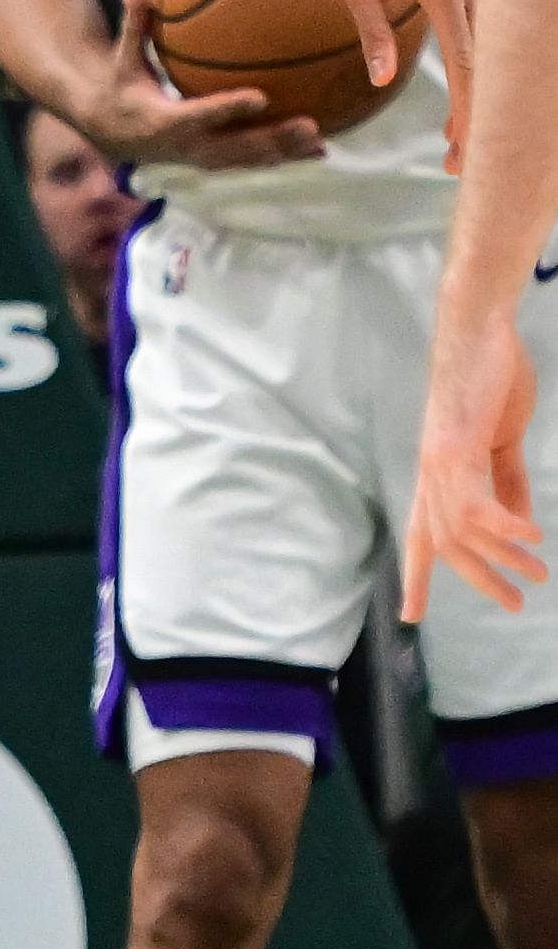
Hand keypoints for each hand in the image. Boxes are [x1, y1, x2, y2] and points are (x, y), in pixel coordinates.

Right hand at [74, 0, 321, 169]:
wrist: (114, 134)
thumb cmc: (123, 88)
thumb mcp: (123, 60)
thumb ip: (133, 28)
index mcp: (164, 119)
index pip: (201, 114)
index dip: (230, 107)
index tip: (262, 96)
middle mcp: (185, 145)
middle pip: (235, 146)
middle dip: (272, 137)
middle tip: (309, 124)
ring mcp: (201, 157)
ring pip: (247, 159)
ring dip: (284, 151)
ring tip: (320, 139)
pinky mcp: (214, 162)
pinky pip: (251, 162)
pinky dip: (283, 159)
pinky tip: (318, 152)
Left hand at [320, 0, 474, 160]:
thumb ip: (371, 30)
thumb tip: (383, 81)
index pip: (465, 56)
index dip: (469, 103)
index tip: (465, 142)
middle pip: (485, 63)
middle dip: (478, 115)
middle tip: (462, 166)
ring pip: (486, 57)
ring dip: (477, 104)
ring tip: (458, 153)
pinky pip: (477, 44)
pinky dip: (473, 82)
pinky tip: (458, 118)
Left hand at [407, 300, 544, 619]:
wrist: (478, 332)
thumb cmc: (490, 381)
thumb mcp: (501, 442)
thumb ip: (505, 481)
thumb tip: (516, 524)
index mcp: (438, 473)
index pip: (421, 535)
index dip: (417, 577)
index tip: (411, 616)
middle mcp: (430, 472)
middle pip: (443, 543)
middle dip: (478, 579)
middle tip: (516, 604)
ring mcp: (439, 459)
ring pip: (460, 529)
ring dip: (503, 556)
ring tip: (538, 573)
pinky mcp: (454, 444)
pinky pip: (477, 499)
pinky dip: (505, 523)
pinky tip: (532, 534)